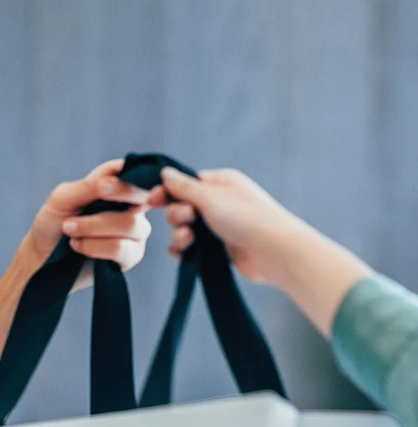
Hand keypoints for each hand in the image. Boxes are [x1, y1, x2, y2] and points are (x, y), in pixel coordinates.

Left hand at [26, 159, 151, 275]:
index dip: (126, 182)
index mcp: (119, 186)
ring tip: (69, 233)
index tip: (102, 188)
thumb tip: (112, 181)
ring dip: (92, 229)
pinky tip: (77, 246)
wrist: (42, 257)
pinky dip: (95, 247)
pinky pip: (124, 250)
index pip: (137, 176)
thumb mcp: (63, 198)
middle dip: (100, 213)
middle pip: (139, 201)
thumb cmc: (53, 222)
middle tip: (68, 223)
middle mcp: (132, 206)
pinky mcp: (130, 257)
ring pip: (130, 225)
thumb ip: (88, 186)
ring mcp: (135, 232)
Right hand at [154, 166, 372, 334]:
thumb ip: (183, 187)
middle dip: (177, 215)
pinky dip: (184, 250)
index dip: (168, 191)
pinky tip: (184, 253)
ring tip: (188, 240)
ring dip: (179, 234)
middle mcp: (219, 202)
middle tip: (186, 219)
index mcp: (220, 183)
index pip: (185, 183)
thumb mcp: (209, 197)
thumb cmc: (246, 218)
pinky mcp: (219, 249)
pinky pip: (192, 248)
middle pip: (181, 206)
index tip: (153, 200)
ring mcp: (219, 226)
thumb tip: (165, 173)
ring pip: (184, 229)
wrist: (273, 252)